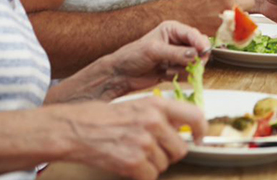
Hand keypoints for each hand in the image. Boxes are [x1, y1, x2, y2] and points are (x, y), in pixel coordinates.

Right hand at [57, 96, 204, 179]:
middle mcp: (154, 122)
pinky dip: (140, 176)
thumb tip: (185, 130)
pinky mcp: (134, 162)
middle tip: (150, 150)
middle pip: (180, 149)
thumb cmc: (103, 118)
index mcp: (157, 105)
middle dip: (168, 154)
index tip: (199, 138)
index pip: (195, 115)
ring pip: (164, 165)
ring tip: (133, 153)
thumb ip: (162, 116)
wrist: (75, 130)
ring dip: (152, 165)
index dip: (201, 130)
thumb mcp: (137, 105)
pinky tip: (127, 164)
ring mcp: (144, 142)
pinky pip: (150, 177)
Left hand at [102, 21, 211, 97]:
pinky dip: (178, 76)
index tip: (204, 52)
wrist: (121, 75)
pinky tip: (165, 75)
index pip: (193, 34)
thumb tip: (196, 55)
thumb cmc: (132, 56)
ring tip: (167, 70)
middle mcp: (178, 41)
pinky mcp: (176, 69)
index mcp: (172, 30)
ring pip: (195, 63)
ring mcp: (178, 56)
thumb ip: (176, 53)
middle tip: (188, 65)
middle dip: (194, 59)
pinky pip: (187, 73)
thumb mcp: (154, 51)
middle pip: (199, 48)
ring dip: (183, 69)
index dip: (201, 43)